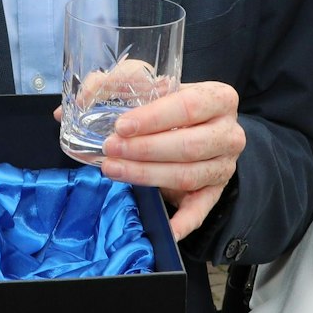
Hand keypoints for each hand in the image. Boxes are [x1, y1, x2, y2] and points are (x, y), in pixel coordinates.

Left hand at [99, 80, 245, 239]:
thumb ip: (121, 83)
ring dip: (147, 175)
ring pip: (188, 175)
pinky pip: (201, 210)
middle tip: (110, 149)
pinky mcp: (215, 192)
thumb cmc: (171, 105)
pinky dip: (183, 222)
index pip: (189, 106)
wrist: (200, 129)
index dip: (153, 118)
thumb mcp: (152, 85)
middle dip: (145, 149)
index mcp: (218, 98)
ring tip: (113, 170)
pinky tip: (166, 228)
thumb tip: (83, 98)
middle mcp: (228, 133)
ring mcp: (224, 165)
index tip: (122, 126)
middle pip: (189, 145)